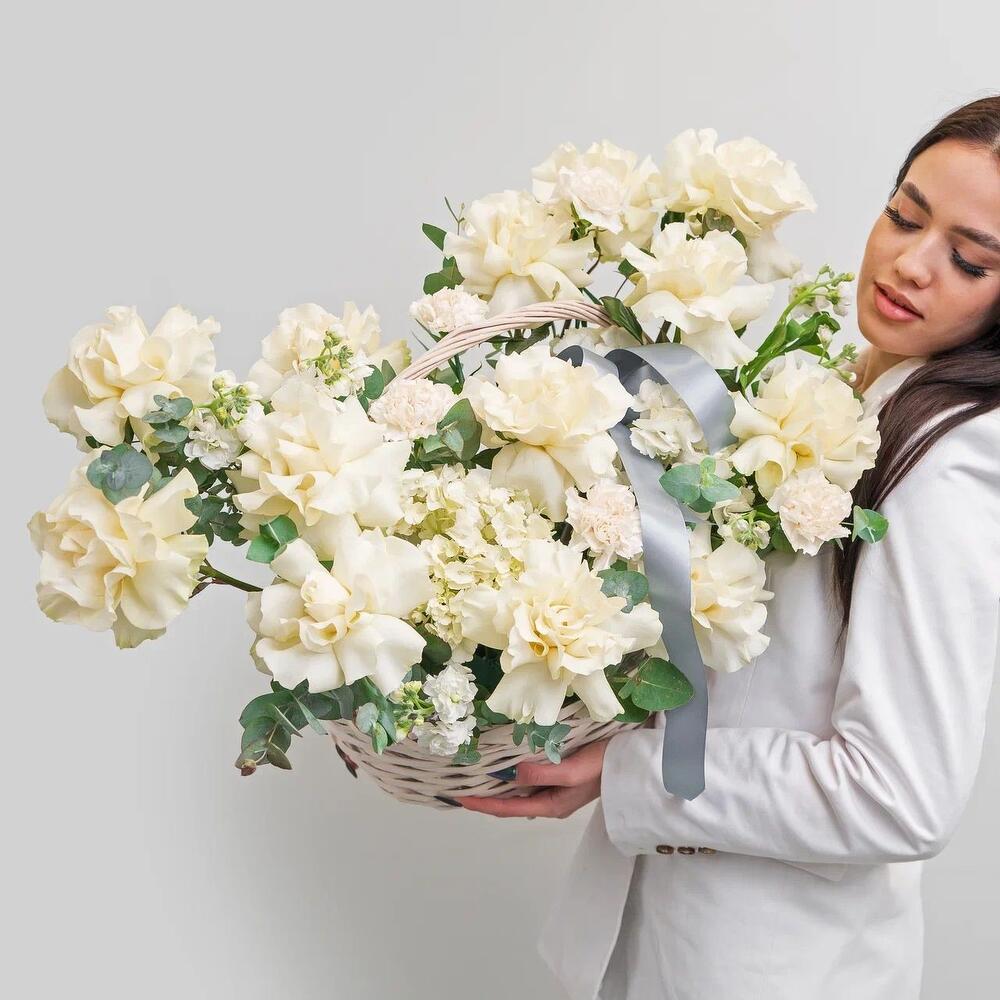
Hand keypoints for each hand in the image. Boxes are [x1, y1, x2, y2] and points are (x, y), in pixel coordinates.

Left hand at [453, 738, 610, 818]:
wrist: (633, 761)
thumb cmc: (604, 765)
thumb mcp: (572, 770)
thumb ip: (541, 774)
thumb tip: (510, 775)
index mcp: (551, 805)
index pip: (507, 809)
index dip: (482, 804)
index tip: (459, 798)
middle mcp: (550, 801)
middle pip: (510, 803)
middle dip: (485, 796)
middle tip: (461, 784)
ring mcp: (556, 790)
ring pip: (519, 791)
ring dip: (498, 785)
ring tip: (475, 774)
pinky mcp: (562, 776)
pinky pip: (530, 779)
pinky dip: (513, 774)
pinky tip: (505, 763)